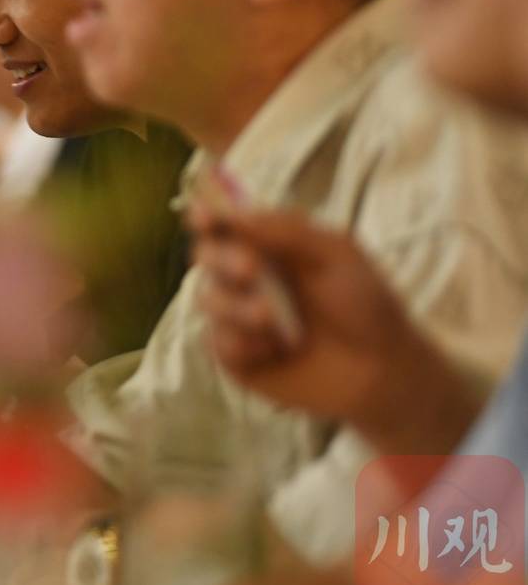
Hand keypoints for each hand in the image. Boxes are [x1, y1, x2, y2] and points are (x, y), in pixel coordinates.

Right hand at [190, 206, 475, 453]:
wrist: (381, 370)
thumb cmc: (365, 305)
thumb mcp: (336, 254)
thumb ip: (286, 231)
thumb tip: (235, 214)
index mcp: (268, 245)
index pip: (224, 223)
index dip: (206, 216)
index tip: (203, 217)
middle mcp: (245, 277)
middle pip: (204, 255)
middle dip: (223, 260)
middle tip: (252, 270)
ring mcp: (238, 317)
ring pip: (208, 299)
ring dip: (237, 307)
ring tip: (273, 320)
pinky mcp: (237, 356)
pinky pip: (217, 342)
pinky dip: (242, 344)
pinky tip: (274, 351)